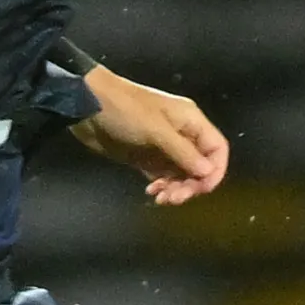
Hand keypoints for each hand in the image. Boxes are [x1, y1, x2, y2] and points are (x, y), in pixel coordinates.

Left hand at [70, 67, 228, 205]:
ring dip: (176, 189)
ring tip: (160, 198)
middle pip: (200, 166)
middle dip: (192, 184)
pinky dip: (162, 187)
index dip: (215, 170)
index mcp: (190, 121)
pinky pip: (163, 177)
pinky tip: (151, 192)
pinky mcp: (146, 158)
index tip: (202, 189)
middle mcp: (182, 135)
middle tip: (174, 198)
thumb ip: (182, 152)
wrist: (87, 106)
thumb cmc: (125, 111)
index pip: (216, 148)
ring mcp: (163, 147)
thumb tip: (208, 173)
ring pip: (182, 175)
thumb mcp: (156, 130)